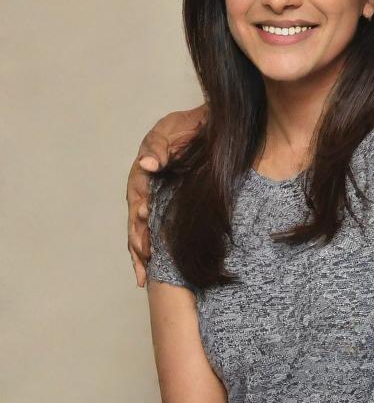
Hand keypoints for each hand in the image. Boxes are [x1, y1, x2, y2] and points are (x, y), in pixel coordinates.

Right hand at [127, 105, 205, 285]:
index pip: (138, 194)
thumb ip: (156, 147)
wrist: (208, 127)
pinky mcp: (170, 208)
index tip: (146, 218)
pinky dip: (153, 252)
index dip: (140, 208)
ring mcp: (157, 201)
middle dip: (139, 241)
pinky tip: (151, 271)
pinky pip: (158, 232)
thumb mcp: (168, 130)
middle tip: (145, 259)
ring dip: (142, 253)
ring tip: (144, 275)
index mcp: (144, 174)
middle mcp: (146, 191)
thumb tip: (147, 166)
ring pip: (143, 231)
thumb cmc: (185, 127)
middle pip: (137, 219)